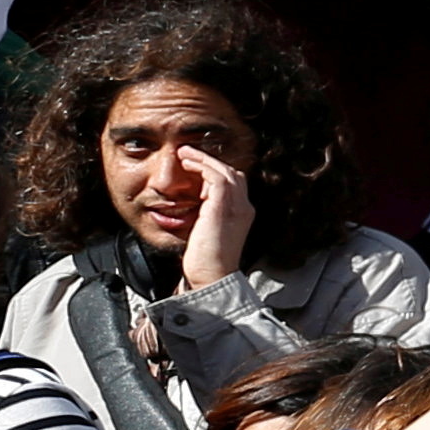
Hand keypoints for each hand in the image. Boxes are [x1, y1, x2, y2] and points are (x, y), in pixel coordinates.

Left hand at [179, 154, 252, 292]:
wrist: (212, 277)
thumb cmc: (207, 262)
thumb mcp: (210, 233)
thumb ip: (208, 216)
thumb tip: (196, 206)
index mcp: (242, 214)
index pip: (235, 183)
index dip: (216, 171)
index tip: (195, 166)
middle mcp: (244, 208)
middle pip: (233, 173)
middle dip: (210, 160)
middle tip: (188, 153)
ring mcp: (236, 207)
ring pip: (225, 171)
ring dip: (203, 159)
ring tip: (185, 154)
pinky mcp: (222, 208)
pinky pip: (216, 178)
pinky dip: (202, 167)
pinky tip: (188, 165)